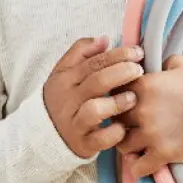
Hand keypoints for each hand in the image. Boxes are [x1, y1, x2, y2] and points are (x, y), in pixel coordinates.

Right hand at [43, 36, 144, 159]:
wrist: (42, 135)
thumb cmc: (63, 99)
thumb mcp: (64, 72)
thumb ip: (81, 52)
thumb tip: (105, 39)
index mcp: (65, 80)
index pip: (93, 63)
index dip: (118, 55)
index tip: (137, 52)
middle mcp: (68, 101)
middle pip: (96, 82)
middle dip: (121, 73)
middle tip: (139, 70)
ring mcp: (74, 124)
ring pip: (95, 110)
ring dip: (117, 103)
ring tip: (132, 98)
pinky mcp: (82, 144)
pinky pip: (100, 139)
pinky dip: (114, 133)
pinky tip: (124, 127)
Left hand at [116, 54, 182, 178]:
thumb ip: (165, 63)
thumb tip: (158, 64)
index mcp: (144, 86)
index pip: (114, 92)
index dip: (118, 98)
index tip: (125, 103)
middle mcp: (142, 110)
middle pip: (115, 119)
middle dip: (121, 122)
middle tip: (130, 125)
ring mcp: (151, 134)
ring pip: (122, 145)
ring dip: (128, 145)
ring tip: (136, 144)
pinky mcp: (162, 154)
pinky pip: (138, 167)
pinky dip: (138, 167)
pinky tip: (143, 162)